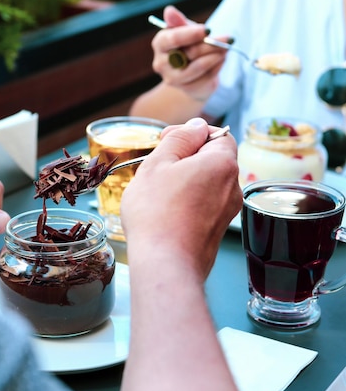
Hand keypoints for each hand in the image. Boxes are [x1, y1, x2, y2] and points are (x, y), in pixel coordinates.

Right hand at [121, 117, 241, 278]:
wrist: (165, 264)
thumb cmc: (157, 213)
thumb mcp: (159, 164)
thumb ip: (180, 139)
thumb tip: (196, 126)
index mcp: (223, 164)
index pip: (218, 134)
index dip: (192, 132)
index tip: (167, 140)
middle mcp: (233, 188)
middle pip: (213, 160)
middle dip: (186, 158)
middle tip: (157, 167)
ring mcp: (227, 212)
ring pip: (207, 185)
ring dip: (186, 182)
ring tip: (158, 193)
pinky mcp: (217, 232)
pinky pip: (204, 206)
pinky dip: (188, 203)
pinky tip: (165, 213)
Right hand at [151, 5, 228, 102]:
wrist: (191, 73)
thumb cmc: (188, 46)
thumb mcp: (185, 30)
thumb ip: (179, 22)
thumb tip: (169, 10)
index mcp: (160, 43)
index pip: (174, 38)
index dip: (192, 34)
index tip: (209, 29)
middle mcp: (162, 63)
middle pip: (190, 53)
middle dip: (211, 44)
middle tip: (228, 39)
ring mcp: (173, 79)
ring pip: (199, 67)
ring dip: (216, 56)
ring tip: (226, 49)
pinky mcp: (188, 89)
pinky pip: (206, 77)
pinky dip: (217, 67)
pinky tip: (221, 60)